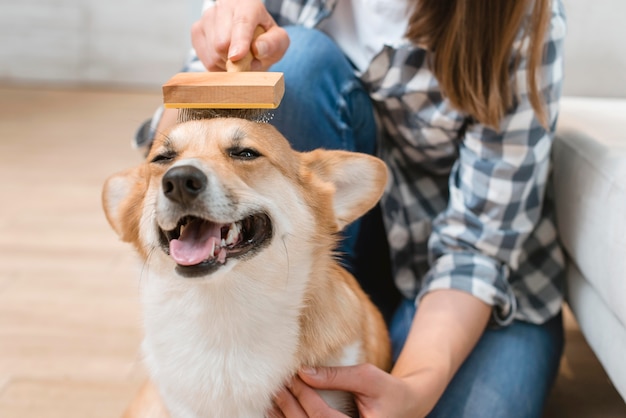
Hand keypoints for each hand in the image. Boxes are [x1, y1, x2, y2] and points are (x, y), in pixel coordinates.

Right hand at [191, 0, 289, 70]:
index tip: (237, 57)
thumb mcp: (279, 42)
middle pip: (222, 41)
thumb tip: (257, 49)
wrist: (250, 41)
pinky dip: (218, 66)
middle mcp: (224, 6)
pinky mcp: (197, 30)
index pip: (242, 21)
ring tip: (238, 59)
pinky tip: (227, 60)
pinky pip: (206, 59)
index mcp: (248, 4)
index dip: (239, 41)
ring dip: (228, 64)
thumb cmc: (266, 40)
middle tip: (248, 61)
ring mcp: (207, 17)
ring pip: (213, 52)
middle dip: (236, 60)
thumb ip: (273, 44)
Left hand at [271, 364, 427, 417]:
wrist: (405, 405)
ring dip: (287, 417)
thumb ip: (337, 376)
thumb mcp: (368, 378)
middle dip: (290, 407)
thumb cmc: (388, 390)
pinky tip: (280, 411)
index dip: (305, 397)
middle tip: (277, 386)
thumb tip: (304, 372)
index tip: (292, 377)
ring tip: (272, 399)